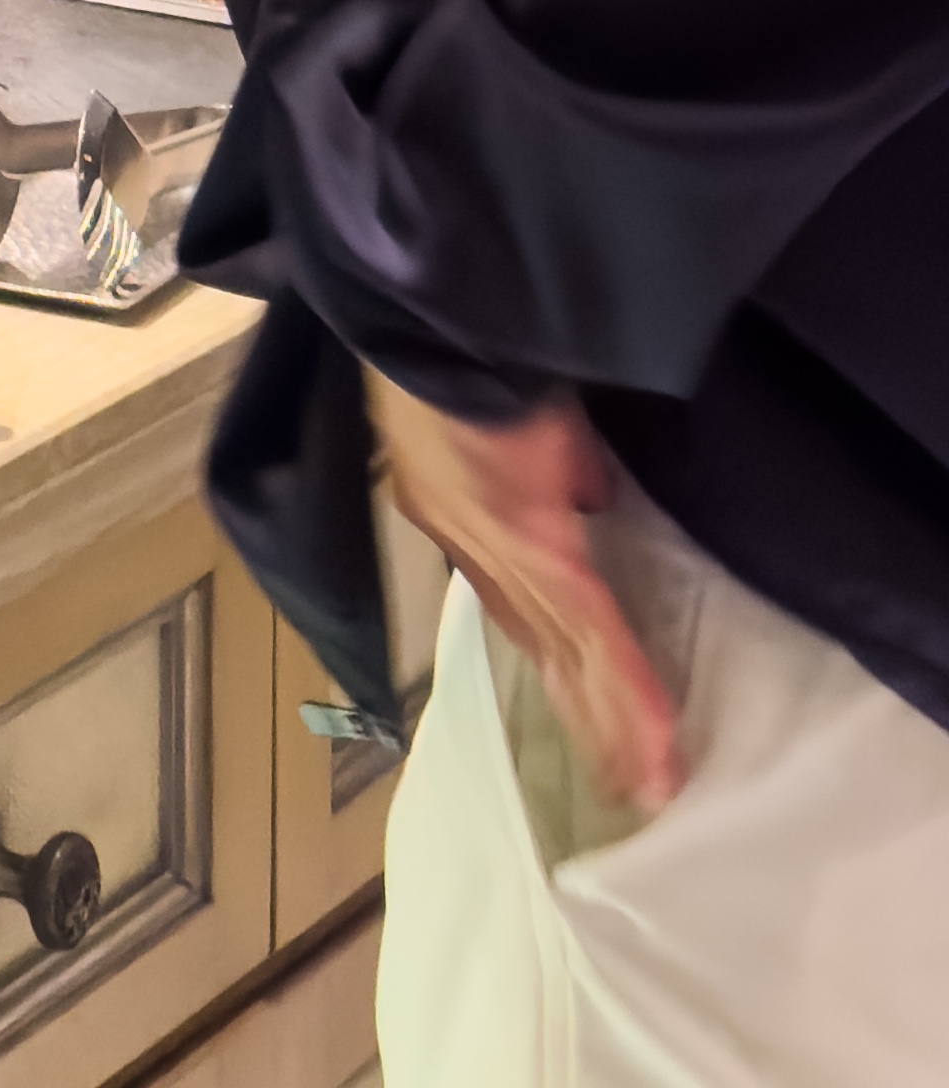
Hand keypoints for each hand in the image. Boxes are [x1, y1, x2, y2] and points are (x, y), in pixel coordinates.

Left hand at [369, 371, 683, 813]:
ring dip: (611, 718)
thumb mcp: (518, 413)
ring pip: (565, 650)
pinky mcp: (525, 533)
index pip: (527, 605)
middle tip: (634, 782)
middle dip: (592, 713)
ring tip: (650, 776)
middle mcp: (476, 539)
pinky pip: (582, 626)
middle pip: (544, 644)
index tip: (599, 715)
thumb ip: (556, 465)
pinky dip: (620, 688)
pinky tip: (649, 740)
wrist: (438, 304)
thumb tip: (589, 498)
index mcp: (469, 510)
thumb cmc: (474, 342)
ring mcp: (497, 541)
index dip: (567, 661)